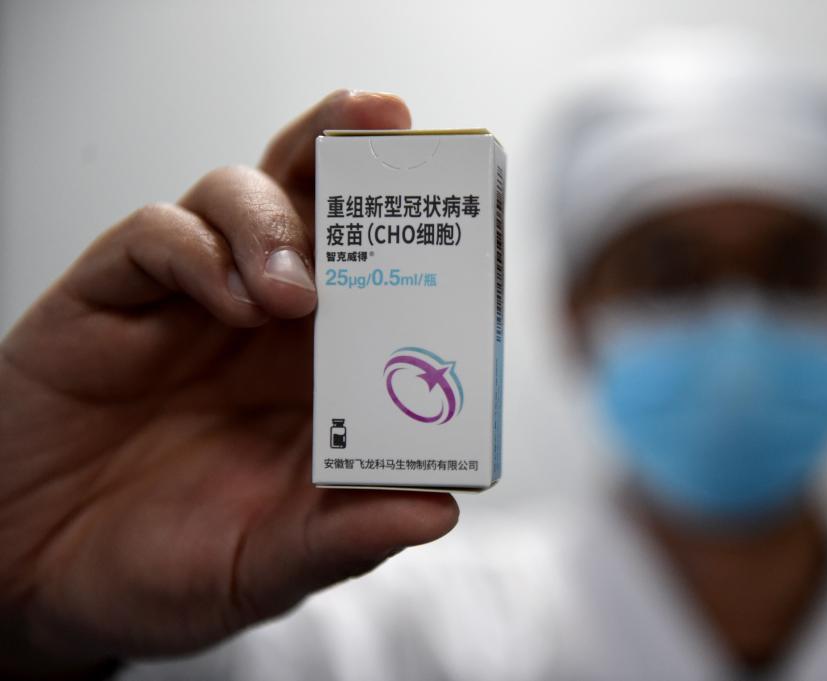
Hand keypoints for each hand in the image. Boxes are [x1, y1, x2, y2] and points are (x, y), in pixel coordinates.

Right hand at [0, 90, 458, 678]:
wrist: (34, 581)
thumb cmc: (164, 568)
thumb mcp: (267, 568)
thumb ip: (345, 538)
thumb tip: (440, 510)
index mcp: (318, 371)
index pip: (380, 277)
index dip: (416, 234)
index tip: (461, 202)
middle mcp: (262, 322)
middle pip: (315, 203)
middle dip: (351, 152)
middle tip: (389, 119)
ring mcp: (188, 303)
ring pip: (240, 195)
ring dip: (275, 220)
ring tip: (295, 291)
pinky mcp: (110, 300)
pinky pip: (156, 236)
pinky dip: (196, 251)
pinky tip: (225, 299)